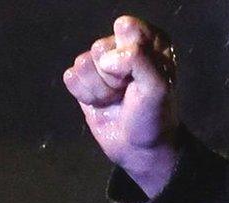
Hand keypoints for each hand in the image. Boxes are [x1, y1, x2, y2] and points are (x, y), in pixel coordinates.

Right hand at [63, 16, 180, 197]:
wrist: (141, 148)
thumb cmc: (155, 116)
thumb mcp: (158, 88)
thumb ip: (139, 61)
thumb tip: (107, 58)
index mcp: (150, 42)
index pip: (127, 27)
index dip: (129, 53)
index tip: (141, 75)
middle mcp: (124, 47)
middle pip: (100, 48)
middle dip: (113, 77)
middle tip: (129, 92)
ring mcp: (102, 63)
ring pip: (83, 63)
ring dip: (100, 90)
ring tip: (117, 99)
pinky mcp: (84, 79)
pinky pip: (70, 77)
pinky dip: (86, 96)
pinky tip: (102, 104)